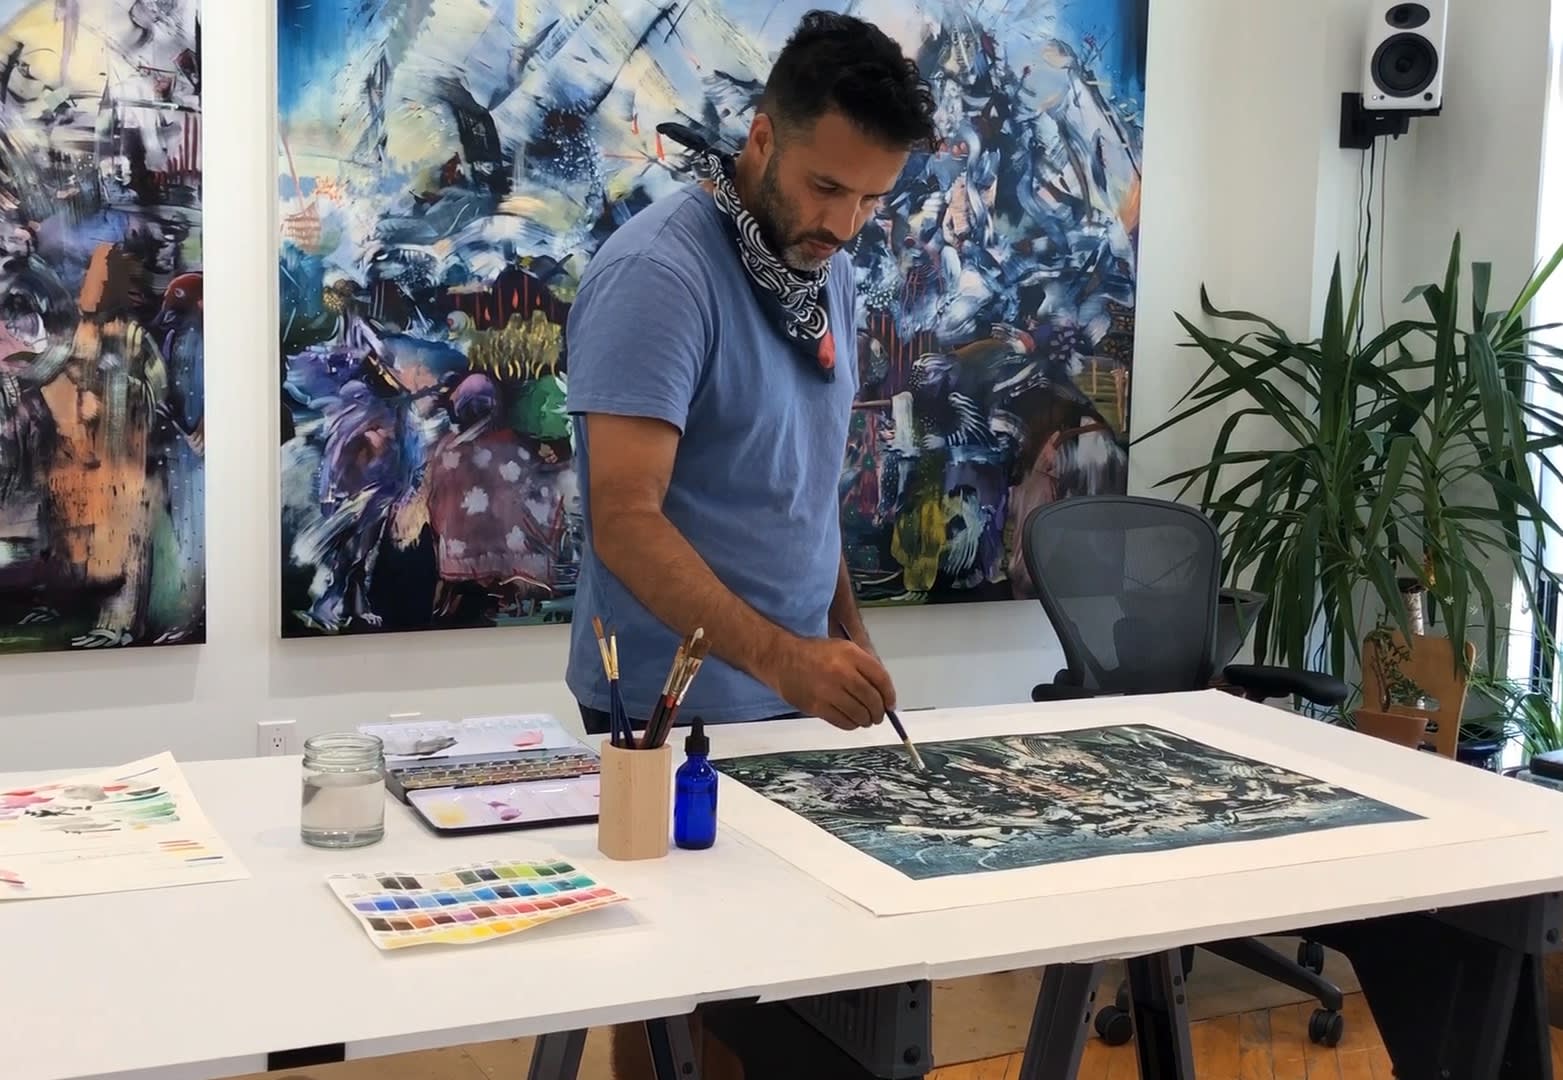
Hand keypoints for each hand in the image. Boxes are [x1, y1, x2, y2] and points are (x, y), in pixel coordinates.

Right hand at [766, 636, 896, 730]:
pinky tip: (851, 721)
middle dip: (879, 711)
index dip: (889, 694)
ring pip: (859, 713)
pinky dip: (851, 724)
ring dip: (866, 720)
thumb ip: (863, 666)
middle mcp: (841, 671)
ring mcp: (828, 690)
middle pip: (872, 699)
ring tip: (865, 720)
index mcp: (851, 654)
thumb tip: (883, 692)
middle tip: (878, 716)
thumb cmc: (814, 654)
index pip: (881, 678)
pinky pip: (842, 721)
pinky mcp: (817, 706)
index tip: (890, 704)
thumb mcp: (842, 648)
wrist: (782, 659)